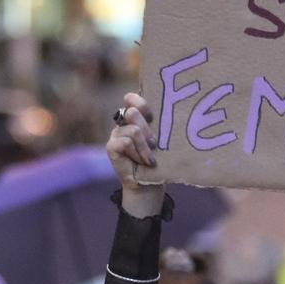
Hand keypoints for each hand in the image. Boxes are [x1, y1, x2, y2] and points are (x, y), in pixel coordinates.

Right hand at [106, 93, 164, 217]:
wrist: (149, 185)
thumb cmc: (159, 161)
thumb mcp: (162, 140)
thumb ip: (160, 124)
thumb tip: (173, 108)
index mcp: (135, 118)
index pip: (131, 99)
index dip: (141, 104)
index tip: (152, 117)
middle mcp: (123, 123)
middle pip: (133, 113)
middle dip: (147, 131)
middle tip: (155, 145)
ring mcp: (115, 134)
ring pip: (133, 130)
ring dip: (144, 147)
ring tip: (149, 159)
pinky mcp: (111, 147)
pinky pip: (125, 142)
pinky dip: (137, 153)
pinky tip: (141, 162)